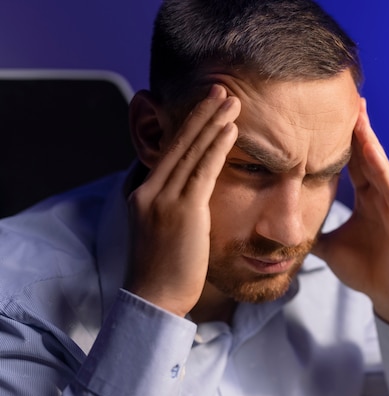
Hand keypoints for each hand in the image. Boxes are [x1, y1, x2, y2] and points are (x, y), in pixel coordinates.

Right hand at [125, 85, 240, 316]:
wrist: (154, 300)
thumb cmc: (164, 270)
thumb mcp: (161, 231)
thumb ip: (173, 207)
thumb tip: (193, 196)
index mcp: (143, 193)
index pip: (169, 152)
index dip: (189, 127)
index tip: (206, 108)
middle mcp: (149, 190)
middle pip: (179, 143)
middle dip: (202, 114)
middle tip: (222, 90)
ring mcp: (163, 199)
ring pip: (191, 152)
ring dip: (214, 123)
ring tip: (232, 101)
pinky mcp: (182, 210)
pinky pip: (203, 171)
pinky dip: (218, 147)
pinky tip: (231, 129)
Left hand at [313, 99, 388, 332]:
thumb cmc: (366, 270)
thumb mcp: (330, 247)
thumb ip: (313, 232)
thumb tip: (285, 227)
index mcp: (366, 199)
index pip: (351, 162)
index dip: (339, 140)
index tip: (324, 117)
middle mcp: (380, 195)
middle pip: (365, 154)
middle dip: (355, 127)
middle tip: (345, 97)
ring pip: (377, 163)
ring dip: (367, 136)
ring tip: (358, 110)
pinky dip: (379, 163)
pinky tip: (369, 144)